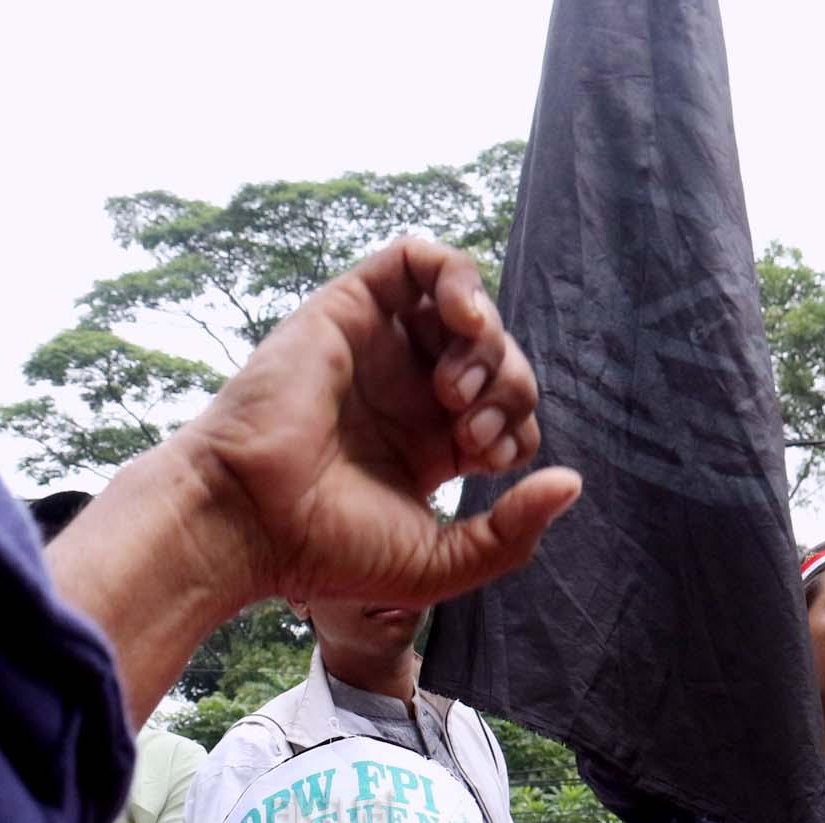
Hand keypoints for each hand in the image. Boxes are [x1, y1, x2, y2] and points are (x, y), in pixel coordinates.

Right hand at [168, 236, 582, 608]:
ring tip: (459, 388)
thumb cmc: (330, 549)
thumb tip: (572, 483)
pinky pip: (419, 259)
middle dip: (508, 390)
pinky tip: (466, 320)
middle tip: (469, 433)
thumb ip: (512, 533)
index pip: (508, 415)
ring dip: (488, 342)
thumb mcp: (441, 562)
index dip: (518, 430)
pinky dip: (459, 277)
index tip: (486, 462)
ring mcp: (380, 347)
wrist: (253, 519)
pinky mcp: (350, 307)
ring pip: (469, 309)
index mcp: (428, 448)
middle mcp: (407, 392)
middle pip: (500, 361)